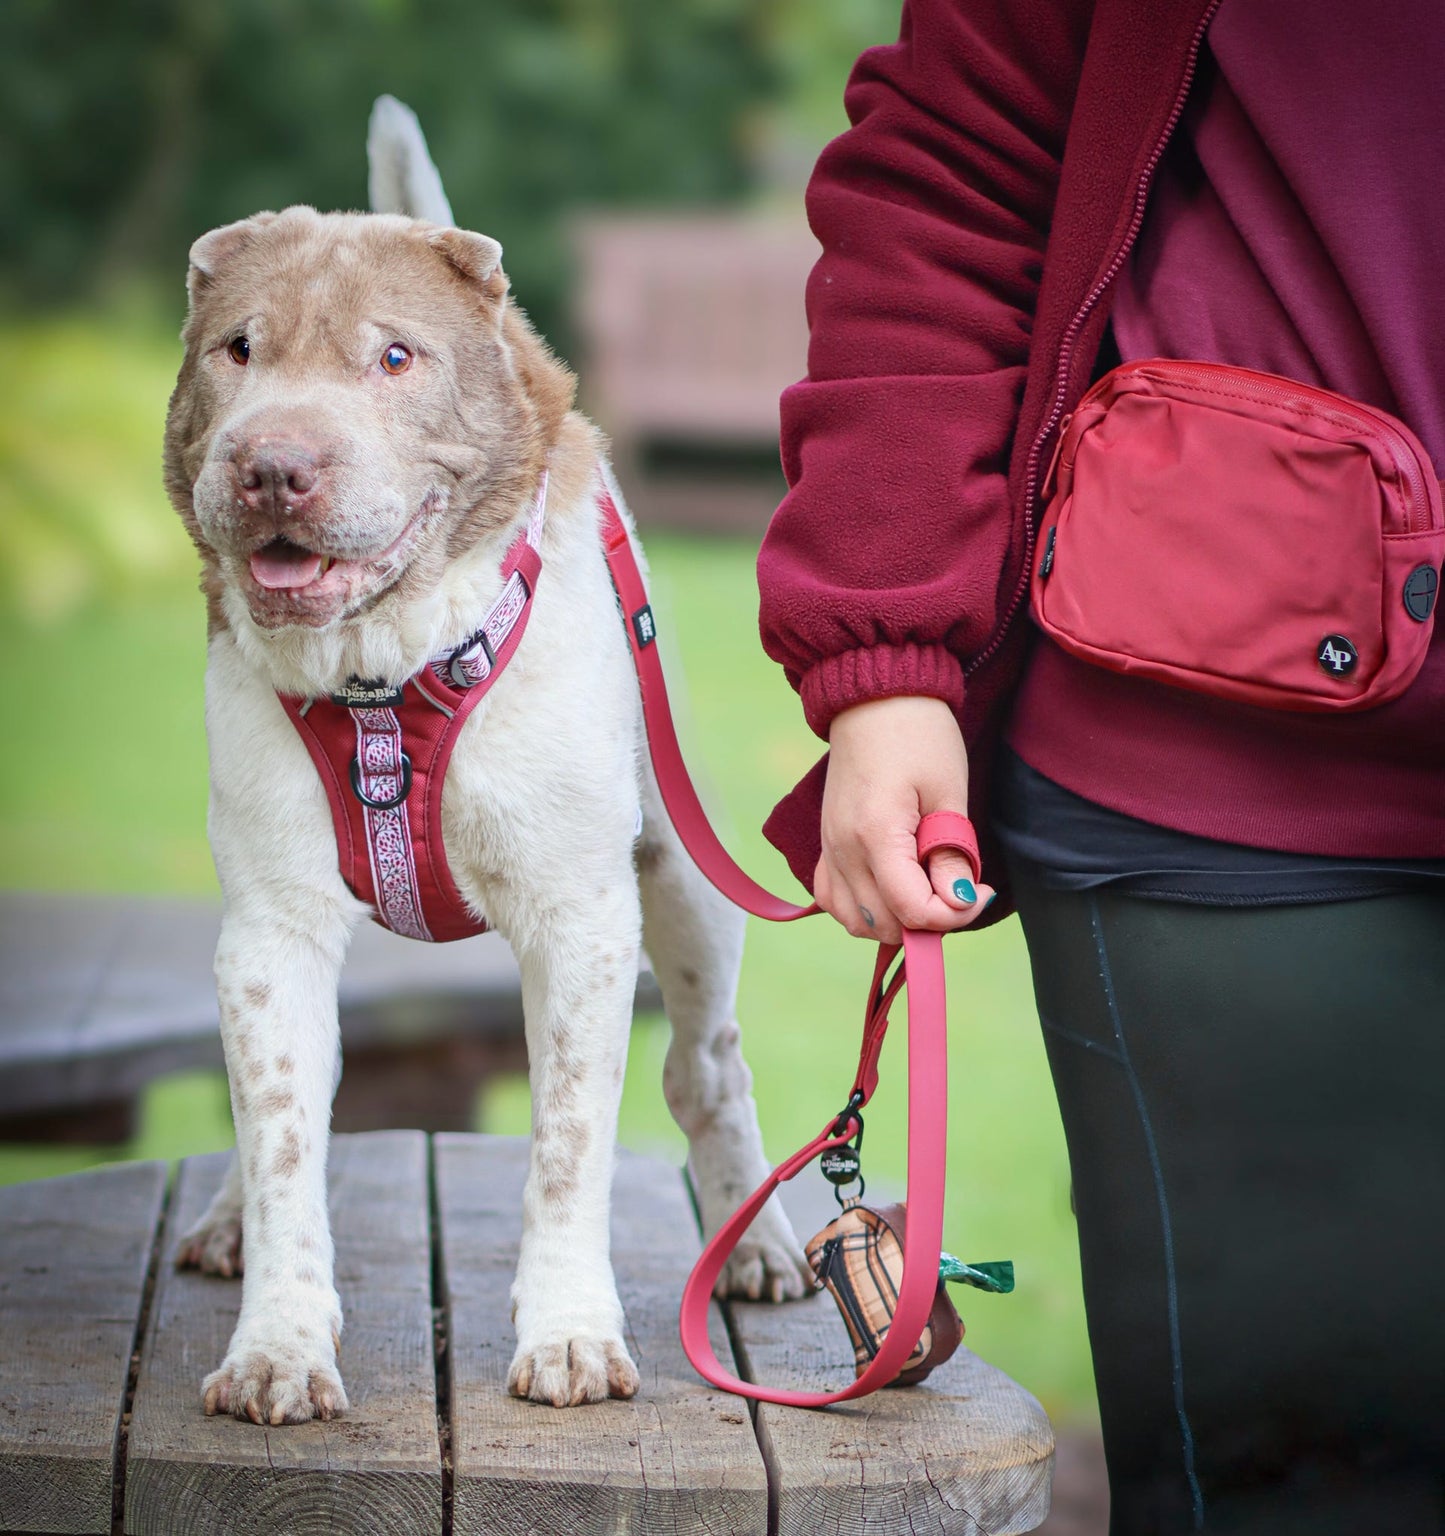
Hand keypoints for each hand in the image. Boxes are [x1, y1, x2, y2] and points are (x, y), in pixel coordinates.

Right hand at [815, 696, 993, 943]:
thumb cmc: (918, 735)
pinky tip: (890, 888)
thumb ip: (951, 854)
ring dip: (894, 920)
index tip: (981, 891)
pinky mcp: (826, 843)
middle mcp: (843, 849)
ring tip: (925, 889)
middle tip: (956, 887)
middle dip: (927, 921)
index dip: (955, 914)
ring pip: (855, 921)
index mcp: (875, 834)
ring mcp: (829, 848)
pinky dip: (862, 907)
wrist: (875, 697)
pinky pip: (833, 899)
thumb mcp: (948, 793)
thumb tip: (959, 901)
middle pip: (882, 924)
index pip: (912, 910)